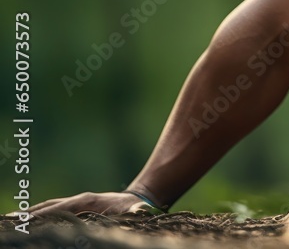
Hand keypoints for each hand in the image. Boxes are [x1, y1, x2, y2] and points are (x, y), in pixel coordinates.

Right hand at [20, 191, 154, 216]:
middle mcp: (77, 200)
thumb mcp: (138, 210)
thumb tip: (142, 211)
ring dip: (29, 215)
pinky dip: (37, 215)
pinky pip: (51, 210)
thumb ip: (138, 211)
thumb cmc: (136, 208)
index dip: (43, 216)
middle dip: (29, 215)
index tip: (26, 222)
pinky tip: (26, 222)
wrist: (139, 198)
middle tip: (9, 222)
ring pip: (47, 208)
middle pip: (48, 207)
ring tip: (10, 221)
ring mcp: (74, 202)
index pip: (60, 208)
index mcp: (88, 201)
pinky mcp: (74, 207)